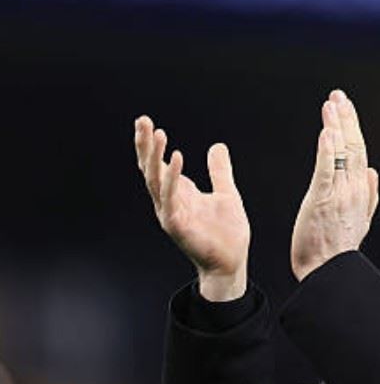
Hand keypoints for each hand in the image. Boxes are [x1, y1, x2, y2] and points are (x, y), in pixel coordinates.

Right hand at [134, 116, 250, 300]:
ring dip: (156, 157)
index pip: (158, 164)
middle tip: (143, 121)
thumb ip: (219, 171)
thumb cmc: (227, 233)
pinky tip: (177, 158)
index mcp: (179, 193)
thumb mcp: (226, 193)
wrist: (232, 262)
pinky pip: (171, 198)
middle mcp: (170, 201)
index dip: (150, 144)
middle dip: (145, 145)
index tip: (146, 122)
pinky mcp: (178, 226)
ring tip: (159, 134)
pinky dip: (172, 178)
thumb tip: (217, 146)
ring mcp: (171, 213)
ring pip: (156, 181)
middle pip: (151, 168)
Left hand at [291, 90, 378, 281]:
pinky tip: (327, 131)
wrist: (328, 271)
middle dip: (346, 118)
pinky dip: (328, 150)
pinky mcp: (323, 200)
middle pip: (354, 146)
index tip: (345, 109)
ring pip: (342, 153)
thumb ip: (369, 196)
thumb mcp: (360, 221)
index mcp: (362, 193)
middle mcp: (354, 190)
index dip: (353, 129)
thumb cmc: (337, 251)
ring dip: (337, 125)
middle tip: (339, 96)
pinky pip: (327, 170)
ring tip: (332, 103)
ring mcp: (340, 194)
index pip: (360, 153)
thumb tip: (373, 173)